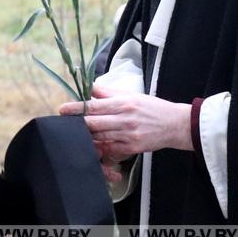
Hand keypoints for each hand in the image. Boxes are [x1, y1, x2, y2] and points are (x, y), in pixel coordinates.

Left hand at [58, 86, 192, 161]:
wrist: (175, 125)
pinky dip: (100, 147)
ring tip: (77, 135)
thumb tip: (91, 88)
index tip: (63, 110)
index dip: (76, 108)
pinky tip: (94, 145)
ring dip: (87, 137)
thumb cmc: (153, 108)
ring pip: (99, 138)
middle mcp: (124, 119)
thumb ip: (110, 93)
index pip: (94, 106)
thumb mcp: (132, 95)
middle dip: (77, 124)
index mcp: (123, 103)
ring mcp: (128, 135)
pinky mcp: (132, 148)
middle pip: (93, 123)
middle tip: (64, 124)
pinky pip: (110, 149)